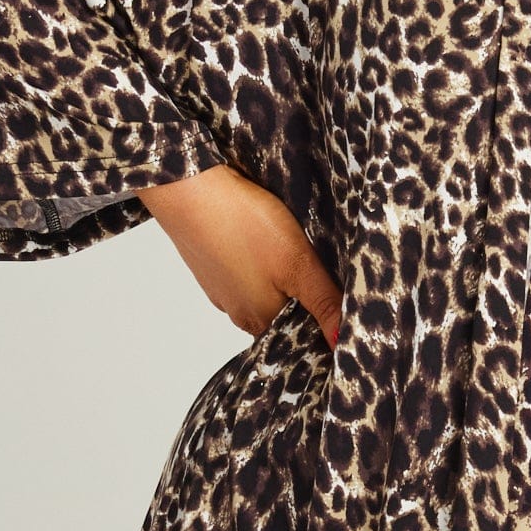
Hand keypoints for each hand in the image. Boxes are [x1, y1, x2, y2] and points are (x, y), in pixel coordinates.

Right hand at [140, 165, 341, 345]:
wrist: (188, 187)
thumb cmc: (243, 224)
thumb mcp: (298, 264)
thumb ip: (324, 304)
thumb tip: (342, 343)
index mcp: (261, 320)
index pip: (302, 333)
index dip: (323, 317)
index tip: (335, 293)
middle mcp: (238, 312)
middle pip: (283, 312)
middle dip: (303, 294)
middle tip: (317, 263)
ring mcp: (221, 288)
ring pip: (263, 290)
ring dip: (279, 275)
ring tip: (291, 249)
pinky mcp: (211, 263)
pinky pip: (244, 270)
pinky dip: (257, 259)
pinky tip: (263, 239)